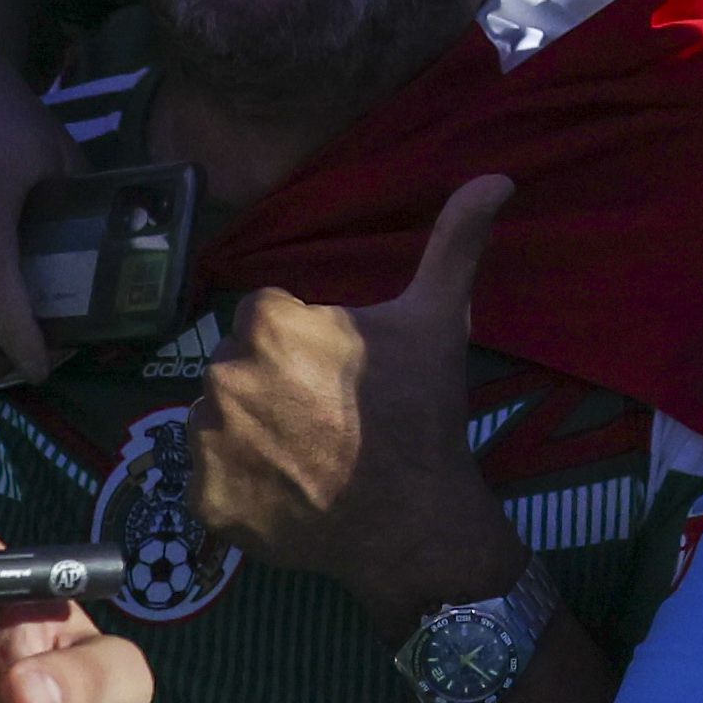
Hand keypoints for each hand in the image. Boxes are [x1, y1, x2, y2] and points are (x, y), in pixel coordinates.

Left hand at [188, 175, 519, 629]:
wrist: (416, 525)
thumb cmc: (422, 415)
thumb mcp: (439, 319)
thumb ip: (456, 241)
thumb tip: (499, 176)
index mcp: (267, 324)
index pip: (267, 321)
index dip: (306, 349)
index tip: (343, 378)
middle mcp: (222, 376)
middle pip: (241, 368)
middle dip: (275, 387)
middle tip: (328, 421)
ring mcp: (208, 443)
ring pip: (220, 420)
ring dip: (251, 433)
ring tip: (307, 457)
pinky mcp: (204, 500)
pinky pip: (211, 480)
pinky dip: (240, 486)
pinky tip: (285, 492)